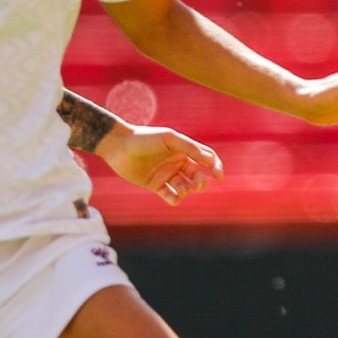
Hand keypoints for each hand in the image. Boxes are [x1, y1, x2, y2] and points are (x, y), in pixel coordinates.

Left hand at [98, 123, 223, 205]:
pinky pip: (170, 195)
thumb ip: (189, 147)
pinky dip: (174, 199)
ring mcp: (166, 174)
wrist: (119, 146)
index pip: (206, 158)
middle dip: (200, 182)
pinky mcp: (155, 185)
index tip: (218, 175)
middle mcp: (176, 162)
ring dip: (187, 190)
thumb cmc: (145, 138)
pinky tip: (174, 198)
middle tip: (197, 185)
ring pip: (185, 186)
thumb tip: (209, 159)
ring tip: (182, 189)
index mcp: (183, 149)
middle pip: (197, 175)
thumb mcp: (169, 139)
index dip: (215, 167)